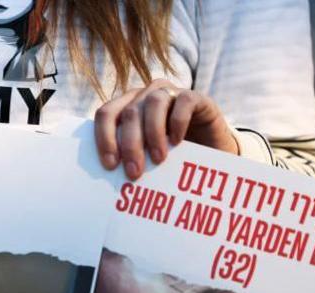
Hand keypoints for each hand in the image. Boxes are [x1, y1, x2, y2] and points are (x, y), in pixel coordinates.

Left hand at [94, 79, 237, 180]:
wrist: (209, 158)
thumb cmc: (170, 162)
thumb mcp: (144, 160)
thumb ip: (127, 160)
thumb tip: (109, 176)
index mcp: (126, 108)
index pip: (106, 114)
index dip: (104, 137)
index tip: (111, 165)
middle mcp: (145, 96)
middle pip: (130, 112)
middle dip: (130, 144)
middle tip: (134, 172)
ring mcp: (171, 94)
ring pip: (154, 103)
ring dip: (153, 133)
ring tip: (158, 159)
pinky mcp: (196, 97)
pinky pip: (184, 101)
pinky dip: (178, 122)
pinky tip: (177, 142)